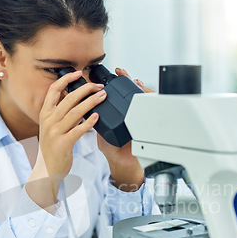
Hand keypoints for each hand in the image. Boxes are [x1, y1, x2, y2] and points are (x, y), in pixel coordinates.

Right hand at [26, 71, 105, 210]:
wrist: (47, 170)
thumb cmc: (52, 149)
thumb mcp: (52, 128)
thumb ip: (62, 114)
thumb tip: (78, 101)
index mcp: (45, 114)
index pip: (53, 90)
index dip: (66, 79)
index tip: (79, 73)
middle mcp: (49, 121)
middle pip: (68, 98)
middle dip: (85, 89)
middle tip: (98, 86)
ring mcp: (55, 132)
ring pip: (75, 112)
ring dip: (91, 102)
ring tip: (102, 97)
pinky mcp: (63, 144)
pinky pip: (78, 130)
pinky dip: (88, 122)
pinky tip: (97, 117)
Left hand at [97, 67, 153, 190]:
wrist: (123, 164)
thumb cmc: (112, 150)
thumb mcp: (101, 132)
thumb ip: (94, 121)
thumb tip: (86, 110)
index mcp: (117, 114)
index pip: (117, 94)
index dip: (116, 83)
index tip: (113, 73)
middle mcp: (129, 113)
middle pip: (131, 91)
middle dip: (127, 80)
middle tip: (122, 73)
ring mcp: (139, 118)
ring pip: (143, 96)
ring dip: (139, 86)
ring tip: (133, 80)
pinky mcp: (148, 124)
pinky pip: (150, 108)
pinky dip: (149, 98)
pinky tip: (143, 92)